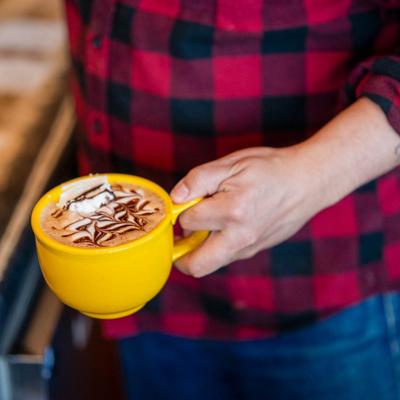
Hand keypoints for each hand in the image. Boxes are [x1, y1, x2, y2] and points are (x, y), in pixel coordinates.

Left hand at [171, 99, 399, 277]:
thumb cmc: (270, 169)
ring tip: (205, 223)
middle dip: (179, 254)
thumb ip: (198, 180)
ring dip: (199, 249)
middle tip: (178, 234)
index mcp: (232, 211)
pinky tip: (224, 224)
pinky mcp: (256, 250)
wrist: (309, 182)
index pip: (187, 221)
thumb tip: (175, 198)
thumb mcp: (232, 164)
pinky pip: (227, 255)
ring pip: (211, 263)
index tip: (184, 202)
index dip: (180, 210)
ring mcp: (249, 248)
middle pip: (195, 265)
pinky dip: (216, 246)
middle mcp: (240, 237)